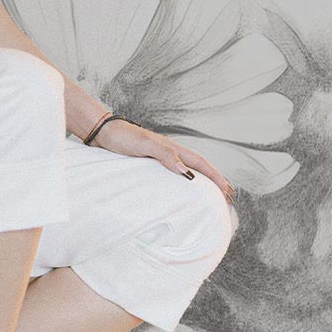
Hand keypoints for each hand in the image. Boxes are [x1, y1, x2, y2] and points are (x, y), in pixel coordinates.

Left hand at [89, 117, 235, 203]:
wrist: (103, 133)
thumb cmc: (123, 137)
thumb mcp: (145, 145)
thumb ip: (166, 156)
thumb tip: (188, 173)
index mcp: (172, 148)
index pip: (200, 163)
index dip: (216, 177)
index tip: (228, 191)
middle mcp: (169, 153)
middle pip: (199, 168)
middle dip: (215, 182)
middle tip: (228, 198)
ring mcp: (160, 159)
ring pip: (188, 171)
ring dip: (201, 183)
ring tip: (211, 197)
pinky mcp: (149, 165)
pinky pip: (173, 176)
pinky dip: (183, 183)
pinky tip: (181, 193)